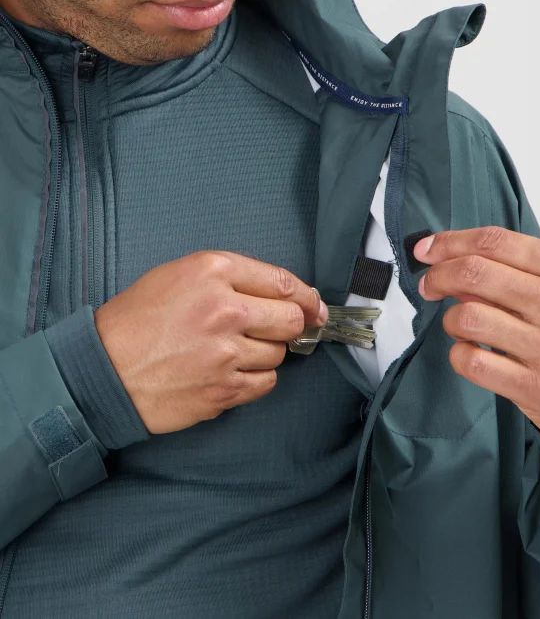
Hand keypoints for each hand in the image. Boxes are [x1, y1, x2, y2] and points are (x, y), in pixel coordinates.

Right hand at [94, 250, 327, 434]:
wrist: (103, 369)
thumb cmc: (138, 320)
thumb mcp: (179, 275)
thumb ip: (232, 277)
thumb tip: (283, 294)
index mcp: (213, 272)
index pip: (284, 282)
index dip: (307, 296)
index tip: (315, 306)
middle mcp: (225, 309)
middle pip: (291, 319)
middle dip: (293, 325)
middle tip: (281, 329)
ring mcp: (226, 352)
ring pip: (279, 353)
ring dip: (266, 352)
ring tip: (233, 350)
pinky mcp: (223, 389)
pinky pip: (266, 383)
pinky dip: (257, 378)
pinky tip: (232, 371)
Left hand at [414, 226, 539, 442]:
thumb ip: (521, 269)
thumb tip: (457, 261)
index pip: (495, 242)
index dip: (450, 242)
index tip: (427, 250)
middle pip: (474, 273)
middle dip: (438, 276)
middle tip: (429, 285)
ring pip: (467, 317)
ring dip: (451, 319)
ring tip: (460, 325)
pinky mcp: (535, 387)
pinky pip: (470, 361)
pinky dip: (458, 354)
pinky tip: (469, 352)